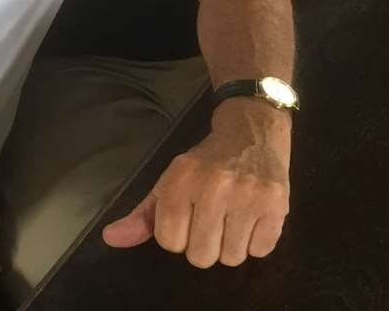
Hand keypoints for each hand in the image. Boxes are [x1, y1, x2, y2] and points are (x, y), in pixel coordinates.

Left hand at [103, 99, 290, 267]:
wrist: (252, 129)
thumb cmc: (207, 160)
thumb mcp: (171, 180)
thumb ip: (143, 214)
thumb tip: (111, 238)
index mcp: (182, 179)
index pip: (170, 241)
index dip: (179, 236)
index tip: (190, 217)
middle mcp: (214, 186)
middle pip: (201, 256)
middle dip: (206, 244)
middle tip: (214, 219)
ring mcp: (248, 195)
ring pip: (231, 258)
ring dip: (232, 245)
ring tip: (234, 218)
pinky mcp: (277, 203)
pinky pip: (260, 251)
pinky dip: (256, 242)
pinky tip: (253, 218)